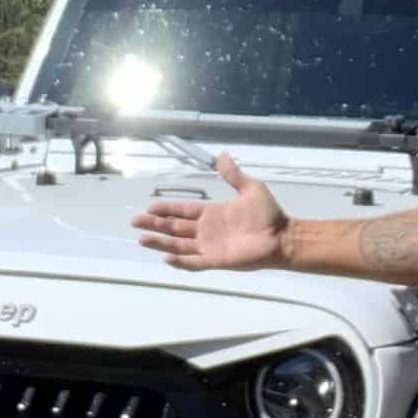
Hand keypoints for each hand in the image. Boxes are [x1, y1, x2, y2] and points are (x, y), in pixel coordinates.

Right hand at [132, 153, 289, 270]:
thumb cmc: (268, 213)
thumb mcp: (250, 188)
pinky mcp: (216, 260)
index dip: (166, 208)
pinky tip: (166, 258)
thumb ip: (233, 175)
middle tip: (135, 221)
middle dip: (155, 224)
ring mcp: (210, 246)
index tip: (149, 205)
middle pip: (174, 228)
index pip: (182, 211)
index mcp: (211, 213)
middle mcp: (206, 230)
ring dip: (160, 242)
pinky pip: (194, 262)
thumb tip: (221, 155)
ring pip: (178, 245)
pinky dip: (180, 261)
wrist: (282, 236)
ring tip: (142, 239)